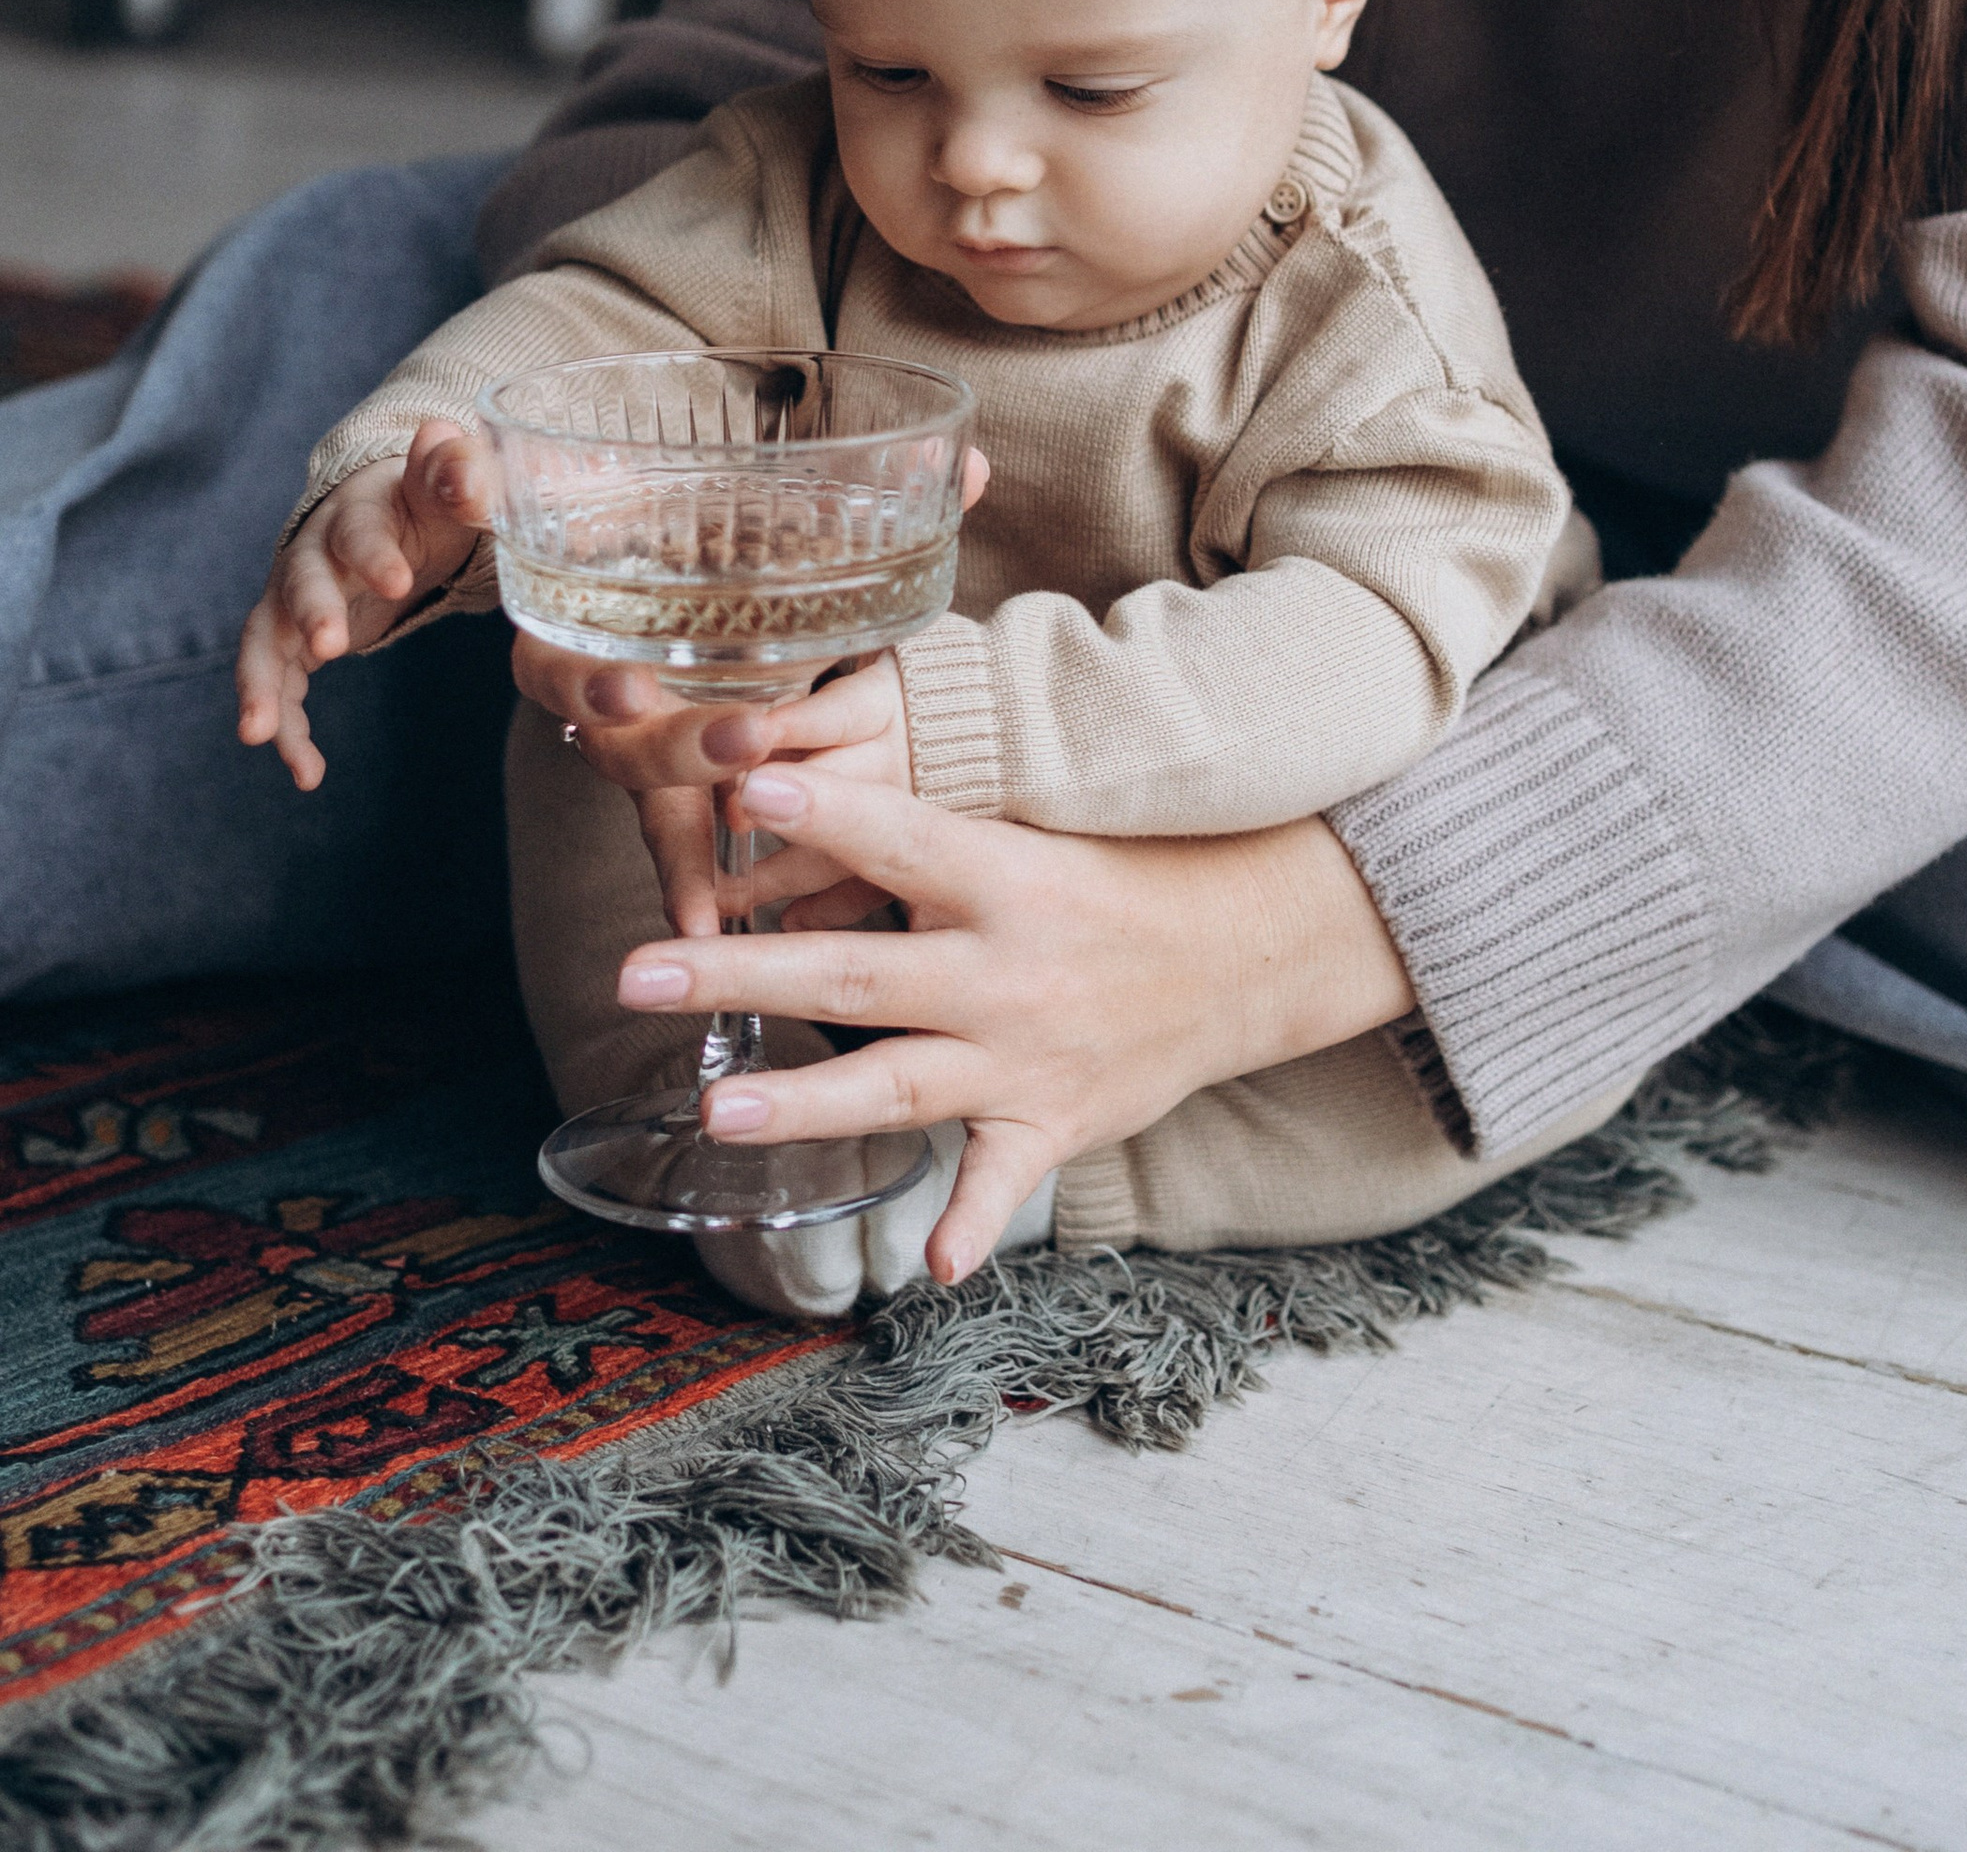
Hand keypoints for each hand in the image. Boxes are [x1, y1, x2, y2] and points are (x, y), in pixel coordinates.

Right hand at [236, 418, 489, 788]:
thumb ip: (457, 473)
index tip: (400, 583)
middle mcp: (314, 551)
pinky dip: (286, 727)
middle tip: (329, 646)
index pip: (360, 527)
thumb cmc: (429, 504)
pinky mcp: (291, 639)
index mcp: (358, 509)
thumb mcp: (450, 490)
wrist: (394, 513)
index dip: (373, 553)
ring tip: (261, 736)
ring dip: (262, 683)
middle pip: (301, 579)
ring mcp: (294, 597)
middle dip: (311, 612)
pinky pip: (278, 684)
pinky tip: (306, 774)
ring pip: (266, 637)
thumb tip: (446, 434)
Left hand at [511, 668, 1413, 1283]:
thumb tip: (795, 793)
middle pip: (857, 974)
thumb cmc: (1115, 876)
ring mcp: (1028, 1054)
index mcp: (1004, 879)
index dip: (827, 812)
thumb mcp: (1031, 834)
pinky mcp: (1055, 1123)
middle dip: (741, 973)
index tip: (745, 787)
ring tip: (716, 1107)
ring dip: (807, 1100)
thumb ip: (923, 840)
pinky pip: (1004, 1182)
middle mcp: (1008, 970)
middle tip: (633, 969)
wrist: (1244, 950)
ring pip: (900, 1083)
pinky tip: (932, 1269)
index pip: (902, 840)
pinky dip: (971, 1224)